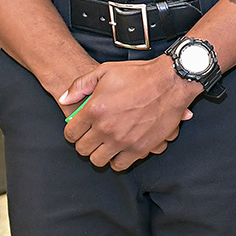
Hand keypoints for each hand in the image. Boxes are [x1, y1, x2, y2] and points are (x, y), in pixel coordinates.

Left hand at [59, 57, 195, 170]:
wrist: (170, 81)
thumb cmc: (138, 74)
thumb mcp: (105, 71)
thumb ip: (80, 85)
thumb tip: (64, 100)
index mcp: (94, 109)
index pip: (70, 133)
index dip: (72, 132)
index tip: (79, 130)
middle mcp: (105, 128)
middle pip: (82, 149)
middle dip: (84, 143)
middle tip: (92, 136)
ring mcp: (122, 141)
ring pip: (98, 160)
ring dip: (99, 153)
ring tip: (105, 144)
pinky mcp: (139, 148)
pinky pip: (119, 165)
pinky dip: (117, 160)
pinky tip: (120, 149)